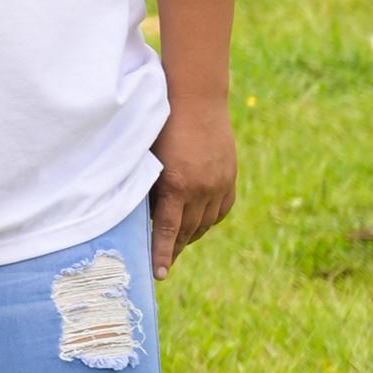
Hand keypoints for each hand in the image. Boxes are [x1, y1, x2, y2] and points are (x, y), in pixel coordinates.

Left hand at [149, 98, 237, 277]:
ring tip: (177, 243)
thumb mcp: (149, 157)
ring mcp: (219, 184)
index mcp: (176, 184)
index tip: (158, 275)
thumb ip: (148, 186)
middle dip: (173, 248)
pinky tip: (198, 223)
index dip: (162, 254)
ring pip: (205, 224)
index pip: (167, 230)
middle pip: (187, 232)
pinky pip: (220, 210)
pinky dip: (208, 220)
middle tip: (162, 261)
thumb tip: (142, 215)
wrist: (196, 97)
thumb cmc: (162, 124)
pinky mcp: (230, 178)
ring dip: (190, 235)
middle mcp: (201, 189)